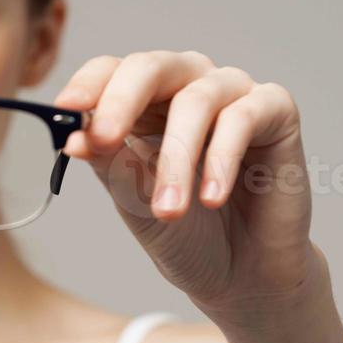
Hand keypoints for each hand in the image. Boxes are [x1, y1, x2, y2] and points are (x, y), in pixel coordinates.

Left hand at [54, 51, 317, 320]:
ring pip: (197, 99)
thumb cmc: (185, 233)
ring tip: (169, 209)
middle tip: (104, 140)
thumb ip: (109, 163)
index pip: (111, 71)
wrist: (241, 276)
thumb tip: (75, 136)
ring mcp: (233, 94)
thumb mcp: (135, 199)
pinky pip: (245, 117)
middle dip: (122, 102)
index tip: (66, 109)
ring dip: (176, 157)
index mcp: (144, 101)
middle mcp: (188, 85)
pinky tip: (212, 198)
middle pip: (151, 66)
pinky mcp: (276, 110)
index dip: (89, 84)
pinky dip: (222, 159)